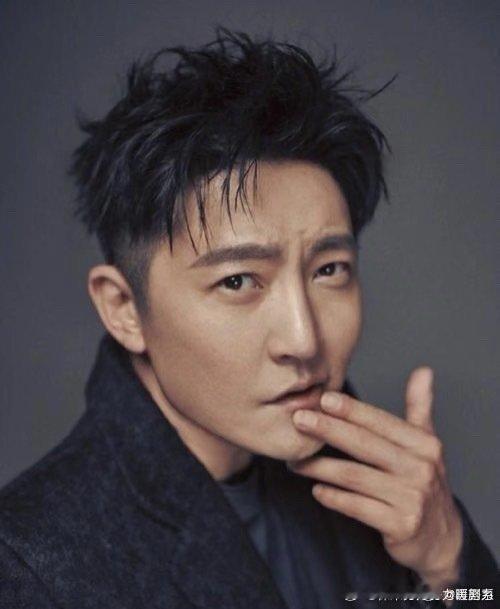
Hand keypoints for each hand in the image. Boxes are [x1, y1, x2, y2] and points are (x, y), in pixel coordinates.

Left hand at [287, 367, 463, 592]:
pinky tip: (316, 490)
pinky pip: (358, 507)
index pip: (380, 422)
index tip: (323, 398)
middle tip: (299, 419)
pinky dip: (334, 498)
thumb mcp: (427, 444)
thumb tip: (423, 371)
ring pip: (354, 476)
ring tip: (294, 461)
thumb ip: (420, 407)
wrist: (442, 539)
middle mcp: (420, 469)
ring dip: (319, 467)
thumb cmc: (425, 482)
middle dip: (328, 430)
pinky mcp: (401, 526)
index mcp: (424, 445)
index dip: (351, 410)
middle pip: (364, 444)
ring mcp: (412, 499)